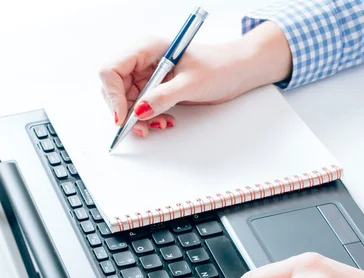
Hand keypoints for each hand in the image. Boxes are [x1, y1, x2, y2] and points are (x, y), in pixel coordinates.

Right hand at [99, 22, 290, 136]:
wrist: (237, 71)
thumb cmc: (219, 67)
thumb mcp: (190, 84)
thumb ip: (162, 97)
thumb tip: (139, 111)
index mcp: (146, 49)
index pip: (111, 71)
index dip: (113, 96)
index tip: (124, 117)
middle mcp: (143, 61)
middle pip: (115, 89)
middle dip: (125, 112)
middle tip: (141, 129)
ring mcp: (148, 75)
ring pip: (128, 102)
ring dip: (139, 119)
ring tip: (160, 124)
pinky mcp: (157, 89)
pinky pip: (142, 107)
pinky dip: (150, 119)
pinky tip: (164, 121)